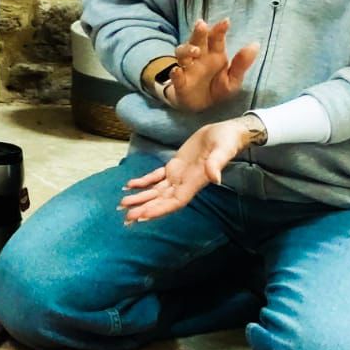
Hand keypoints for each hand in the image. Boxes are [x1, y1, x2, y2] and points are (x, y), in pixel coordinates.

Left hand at [119, 117, 259, 223]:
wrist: (227, 132)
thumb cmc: (227, 140)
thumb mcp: (223, 149)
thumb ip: (217, 164)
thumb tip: (214, 178)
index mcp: (195, 181)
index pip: (175, 201)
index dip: (159, 209)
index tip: (143, 216)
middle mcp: (185, 182)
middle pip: (162, 200)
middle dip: (144, 208)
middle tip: (126, 217)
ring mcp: (179, 175)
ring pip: (156, 191)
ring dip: (140, 198)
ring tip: (122, 204)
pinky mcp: (175, 165)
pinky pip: (156, 177)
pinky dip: (143, 182)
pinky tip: (129, 186)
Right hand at [166, 18, 259, 112]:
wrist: (200, 107)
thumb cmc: (217, 88)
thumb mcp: (234, 79)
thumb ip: (242, 63)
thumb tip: (256, 44)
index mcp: (214, 55)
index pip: (216, 39)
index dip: (219, 30)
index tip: (226, 21)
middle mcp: (199, 58)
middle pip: (196, 41)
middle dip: (199, 32)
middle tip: (202, 24)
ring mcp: (187, 69)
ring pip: (182, 54)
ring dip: (187, 50)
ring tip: (195, 51)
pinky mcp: (180, 83)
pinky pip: (176, 76)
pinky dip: (175, 73)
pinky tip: (178, 71)